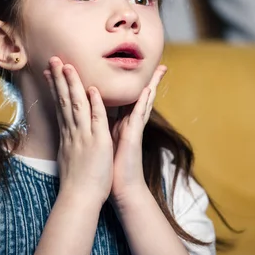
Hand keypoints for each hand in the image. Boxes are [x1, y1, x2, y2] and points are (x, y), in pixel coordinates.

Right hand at [44, 57, 113, 206]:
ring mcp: (84, 137)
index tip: (50, 72)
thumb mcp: (68, 158)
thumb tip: (64, 139)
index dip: (56, 87)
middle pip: (64, 101)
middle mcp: (73, 133)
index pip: (60, 106)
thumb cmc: (76, 183)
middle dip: (59, 79)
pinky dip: (95, 105)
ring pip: (78, 105)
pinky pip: (96, 120)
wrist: (79, 200)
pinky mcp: (98, 143)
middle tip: (54, 59)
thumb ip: (68, 145)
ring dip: (73, 85)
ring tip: (68, 65)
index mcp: (68, 135)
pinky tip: (92, 90)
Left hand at [110, 65, 166, 204]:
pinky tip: (148, 90)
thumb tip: (95, 121)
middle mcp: (128, 124)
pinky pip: (138, 116)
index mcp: (119, 124)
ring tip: (159, 70)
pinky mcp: (133, 137)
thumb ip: (102, 130)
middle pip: (138, 97)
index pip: (124, 99)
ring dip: (150, 85)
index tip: (130, 69)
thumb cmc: (109, 170)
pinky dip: (143, 103)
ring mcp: (133, 129)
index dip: (127, 83)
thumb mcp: (104, 144)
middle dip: (148, 81)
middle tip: (159, 64)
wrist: (119, 190)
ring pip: (142, 102)